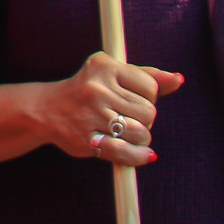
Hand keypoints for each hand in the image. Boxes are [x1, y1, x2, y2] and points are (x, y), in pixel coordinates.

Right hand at [38, 51, 183, 166]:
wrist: (45, 109)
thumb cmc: (87, 91)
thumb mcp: (112, 74)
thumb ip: (147, 76)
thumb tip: (178, 79)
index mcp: (104, 67)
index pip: (151, 87)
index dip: (147, 97)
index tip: (132, 98)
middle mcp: (97, 88)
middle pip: (149, 112)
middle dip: (144, 119)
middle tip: (126, 117)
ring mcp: (91, 114)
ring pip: (141, 133)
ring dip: (140, 138)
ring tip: (125, 133)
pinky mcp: (88, 139)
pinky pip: (126, 152)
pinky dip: (138, 156)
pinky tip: (141, 154)